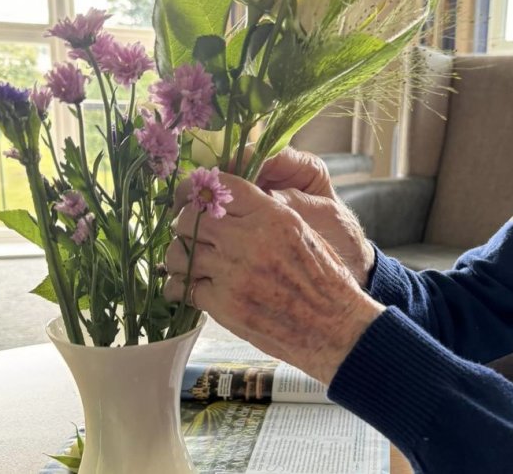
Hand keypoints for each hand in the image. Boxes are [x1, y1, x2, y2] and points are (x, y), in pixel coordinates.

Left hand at [164, 171, 383, 384]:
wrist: (334, 326)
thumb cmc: (324, 279)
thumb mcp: (303, 232)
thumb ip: (267, 214)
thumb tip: (228, 205)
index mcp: (273, 216)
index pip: (223, 187)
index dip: (201, 189)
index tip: (194, 197)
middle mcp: (250, 239)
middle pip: (190, 218)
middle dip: (185, 224)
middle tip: (189, 234)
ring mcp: (234, 273)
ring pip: (178, 253)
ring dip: (179, 257)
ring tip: (189, 263)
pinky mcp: (224, 305)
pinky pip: (181, 288)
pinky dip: (179, 288)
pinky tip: (189, 288)